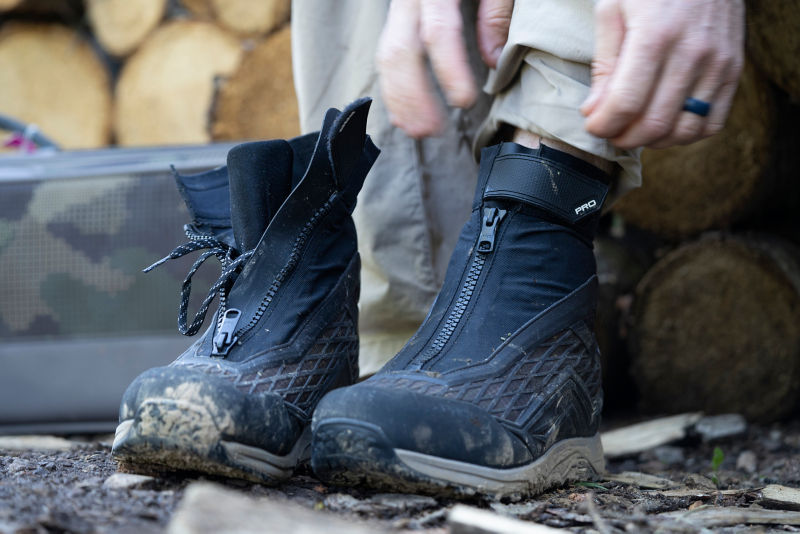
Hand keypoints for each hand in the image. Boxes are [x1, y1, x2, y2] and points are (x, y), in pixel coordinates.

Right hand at [377, 0, 512, 137]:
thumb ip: (497, 10)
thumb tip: (490, 61)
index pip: (437, 30)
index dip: (449, 70)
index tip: (465, 101)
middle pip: (400, 50)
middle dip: (414, 96)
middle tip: (433, 131)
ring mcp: (400, 7)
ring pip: (386, 56)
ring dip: (400, 100)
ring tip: (418, 132)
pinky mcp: (400, 18)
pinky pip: (387, 55)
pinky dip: (394, 89)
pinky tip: (405, 116)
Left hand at [581, 0, 744, 149]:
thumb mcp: (613, 10)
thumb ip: (604, 64)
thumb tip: (593, 112)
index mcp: (655, 35)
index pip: (626, 104)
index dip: (603, 125)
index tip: (593, 124)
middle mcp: (691, 52)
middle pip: (654, 124)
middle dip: (624, 138)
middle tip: (610, 130)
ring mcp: (718, 63)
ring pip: (684, 131)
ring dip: (653, 141)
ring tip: (635, 127)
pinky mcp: (734, 68)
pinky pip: (713, 123)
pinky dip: (685, 134)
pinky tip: (666, 123)